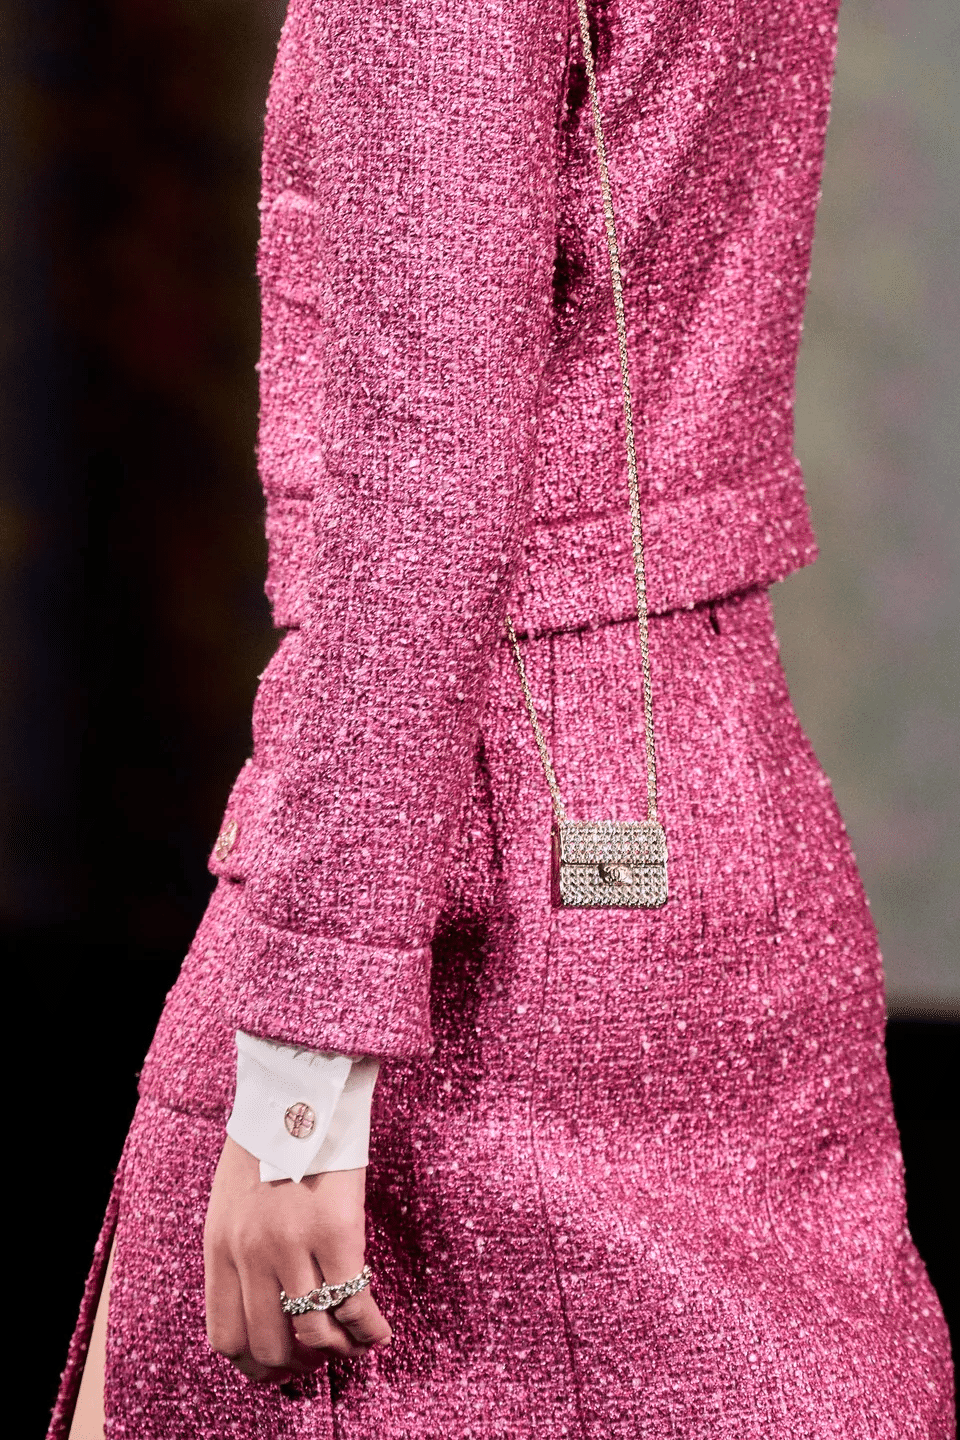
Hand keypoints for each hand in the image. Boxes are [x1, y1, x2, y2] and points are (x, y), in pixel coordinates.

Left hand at [204, 1136, 391, 1383]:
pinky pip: (354, 1302)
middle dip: (300, 1363)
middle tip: (322, 1356)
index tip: (281, 1365)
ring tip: (352, 1343)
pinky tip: (380, 1333)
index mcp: (221, 1246)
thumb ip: (239, 1250)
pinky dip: (369, 1330)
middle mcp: (251, 1253)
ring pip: (314, 1331)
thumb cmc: (272, 1140)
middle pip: (270, 1344)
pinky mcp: (337, 1231)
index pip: (227, 1337)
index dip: (256, 1364)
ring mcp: (292, 1244)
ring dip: (337, 1350)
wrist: (303, 1089)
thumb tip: (265, 1303)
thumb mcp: (232, 1200)